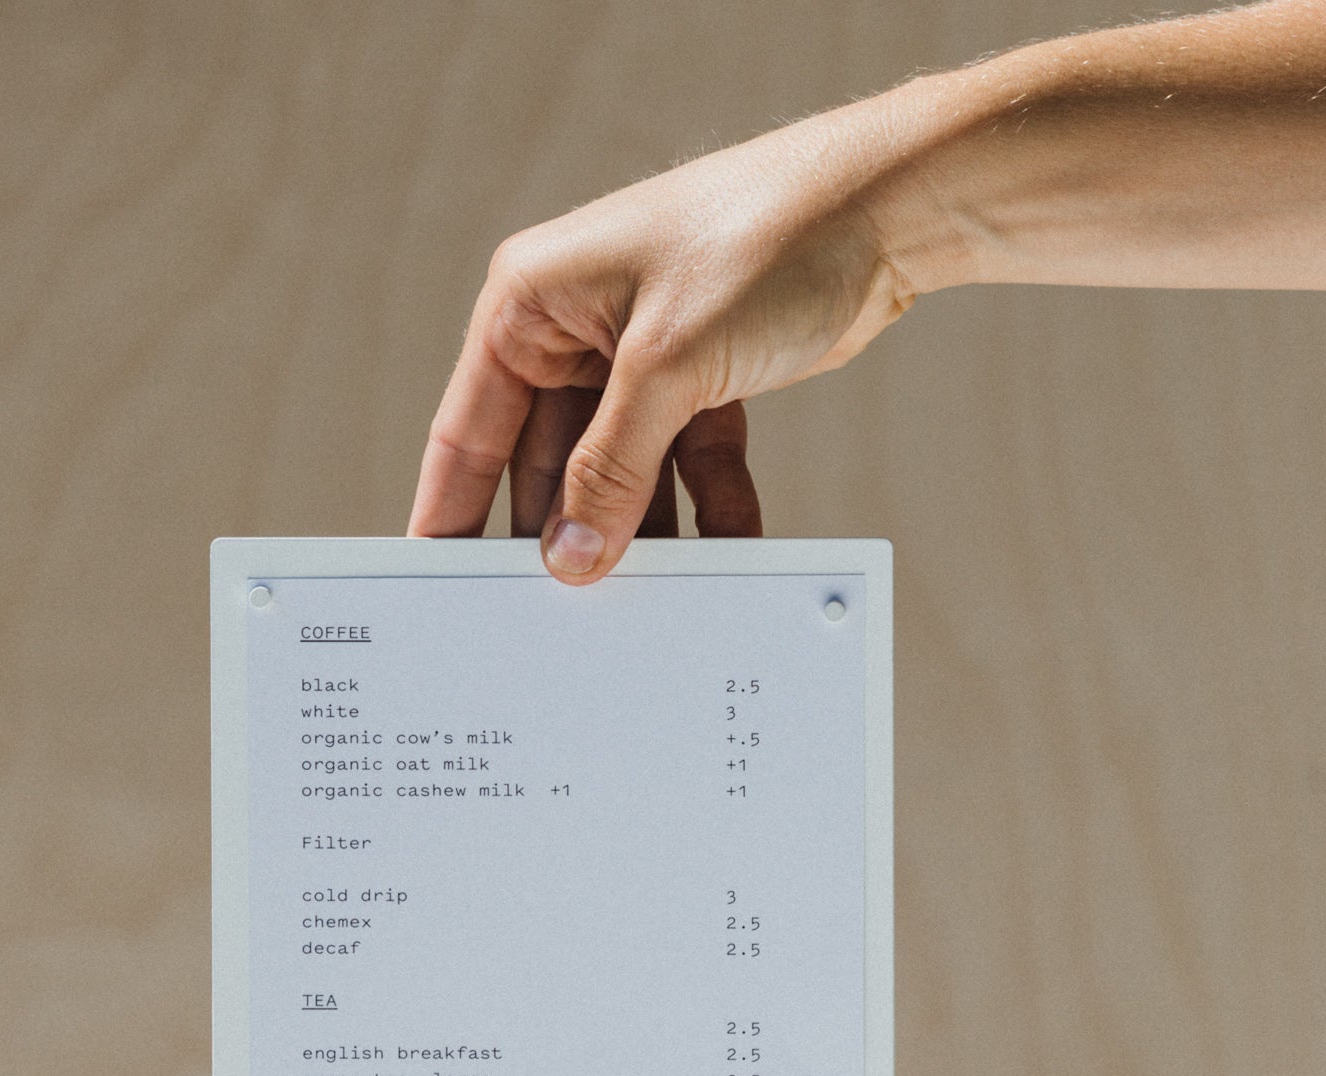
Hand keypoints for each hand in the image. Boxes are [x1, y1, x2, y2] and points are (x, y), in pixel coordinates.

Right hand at [408, 103, 915, 582]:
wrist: (885, 210)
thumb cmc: (761, 239)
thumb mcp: (666, 366)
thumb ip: (613, 469)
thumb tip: (574, 556)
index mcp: (530, 303)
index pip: (468, 430)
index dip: (450, 512)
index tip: (440, 584)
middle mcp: (573, 329)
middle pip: (545, 464)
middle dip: (560, 535)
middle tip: (550, 614)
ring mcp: (637, 358)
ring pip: (618, 474)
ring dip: (637, 533)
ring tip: (642, 598)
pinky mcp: (699, 380)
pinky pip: (685, 467)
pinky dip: (704, 511)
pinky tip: (720, 558)